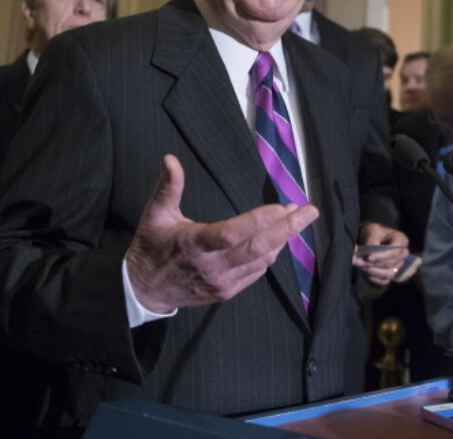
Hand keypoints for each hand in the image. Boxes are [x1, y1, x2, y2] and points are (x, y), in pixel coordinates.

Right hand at [125, 154, 318, 312]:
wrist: (144, 291)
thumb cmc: (151, 248)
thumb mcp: (155, 215)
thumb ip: (168, 187)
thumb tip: (170, 159)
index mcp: (194, 244)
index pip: (233, 233)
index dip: (259, 221)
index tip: (283, 207)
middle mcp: (211, 267)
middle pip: (258, 248)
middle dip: (288, 229)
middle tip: (309, 211)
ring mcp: (221, 283)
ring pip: (262, 261)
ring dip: (282, 240)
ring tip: (296, 219)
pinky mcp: (226, 292)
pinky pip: (256, 273)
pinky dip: (269, 255)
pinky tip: (277, 240)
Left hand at [352, 222, 408, 285]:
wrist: (369, 238)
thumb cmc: (373, 232)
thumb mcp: (372, 230)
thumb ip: (371, 240)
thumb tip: (369, 254)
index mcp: (401, 240)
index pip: (394, 252)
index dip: (381, 256)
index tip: (368, 257)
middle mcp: (403, 254)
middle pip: (391, 264)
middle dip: (373, 264)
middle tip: (358, 261)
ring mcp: (398, 265)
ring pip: (389, 274)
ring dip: (373, 271)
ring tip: (361, 266)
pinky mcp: (391, 274)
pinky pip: (385, 281)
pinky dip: (374, 278)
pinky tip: (365, 272)